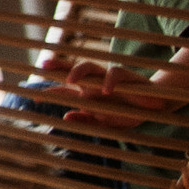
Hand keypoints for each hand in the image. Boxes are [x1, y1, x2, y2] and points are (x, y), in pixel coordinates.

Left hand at [48, 57, 173, 129]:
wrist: (155, 107)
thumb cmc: (127, 113)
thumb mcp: (105, 122)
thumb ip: (87, 120)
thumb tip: (66, 116)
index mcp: (88, 93)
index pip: (66, 88)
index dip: (50, 90)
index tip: (33, 95)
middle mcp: (95, 83)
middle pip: (73, 69)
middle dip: (58, 66)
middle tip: (44, 67)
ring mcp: (110, 78)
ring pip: (91, 66)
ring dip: (79, 71)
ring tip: (71, 80)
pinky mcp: (128, 77)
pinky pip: (116, 73)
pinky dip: (109, 81)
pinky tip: (105, 90)